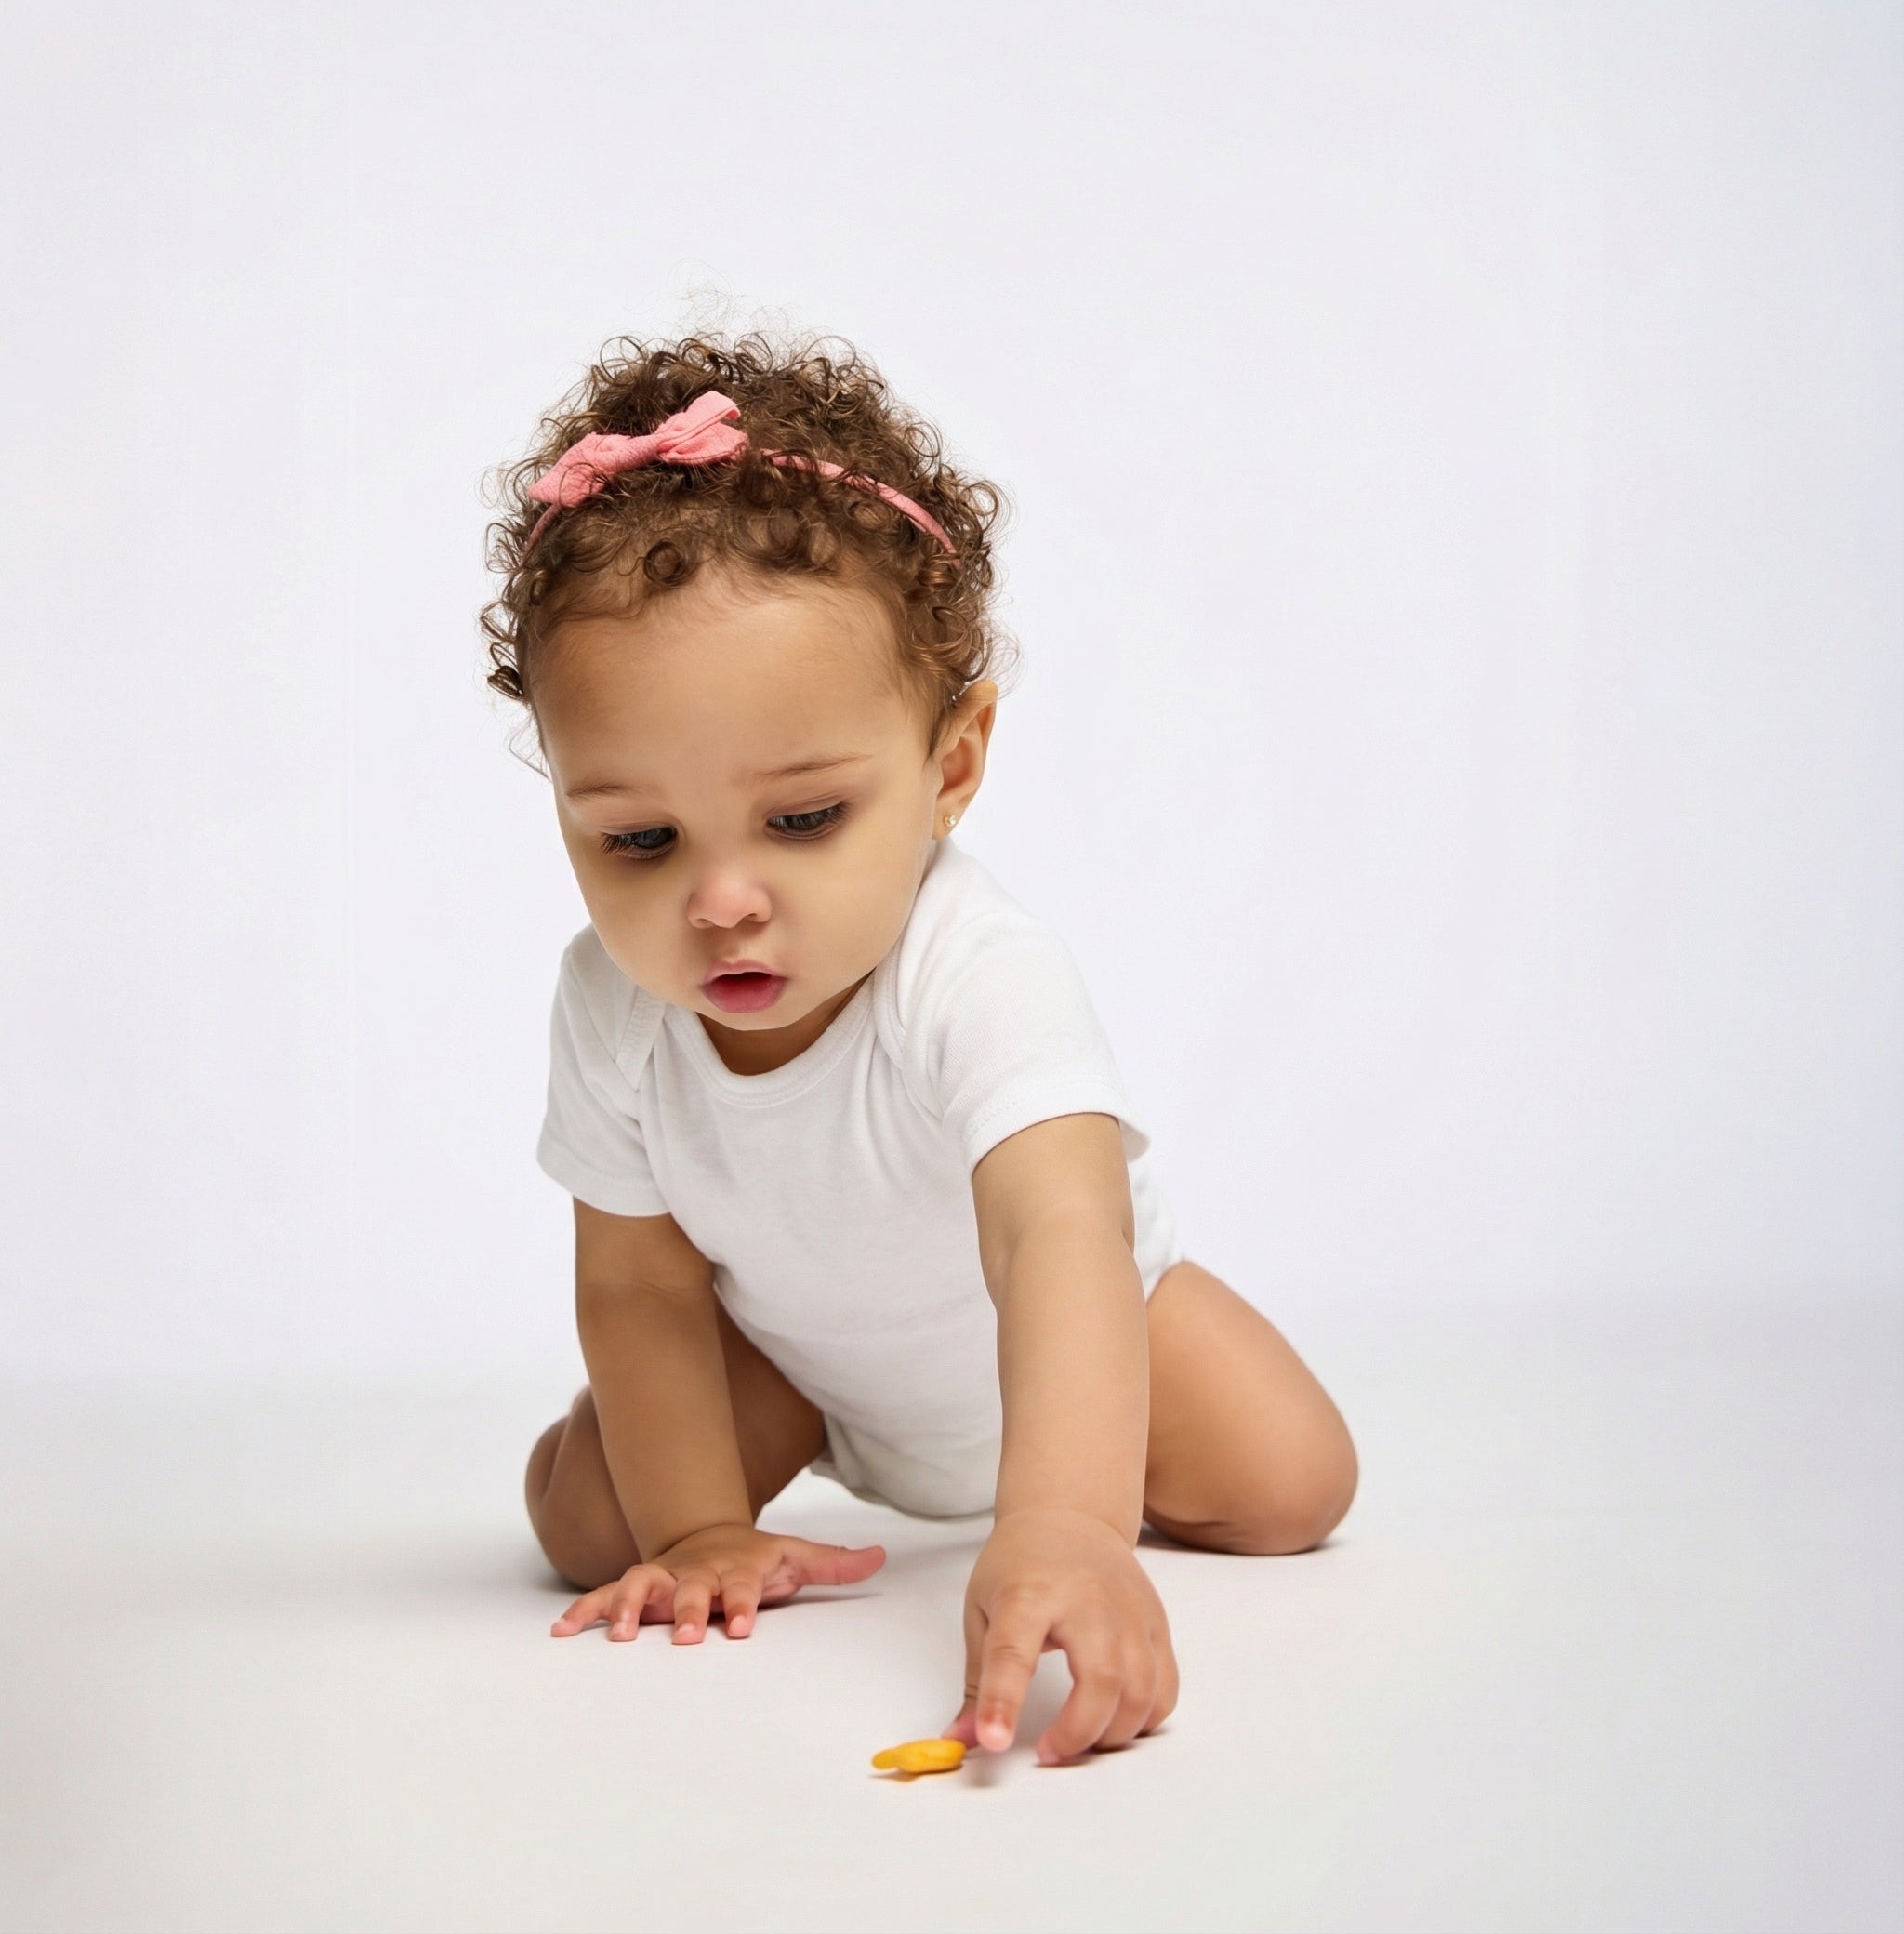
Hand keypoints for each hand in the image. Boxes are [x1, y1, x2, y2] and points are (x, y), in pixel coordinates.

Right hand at [550, 1522, 885, 1644]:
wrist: (707, 1531)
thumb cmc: (754, 1557)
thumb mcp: (795, 1556)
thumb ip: (834, 1562)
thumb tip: (881, 1557)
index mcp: (735, 1569)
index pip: (741, 1586)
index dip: (741, 1604)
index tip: (740, 1626)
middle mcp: (695, 1573)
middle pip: (690, 1590)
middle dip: (685, 1611)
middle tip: (683, 1635)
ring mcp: (661, 1579)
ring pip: (639, 1587)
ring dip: (625, 1608)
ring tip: (614, 1635)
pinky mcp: (634, 1589)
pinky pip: (602, 1597)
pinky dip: (582, 1612)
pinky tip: (560, 1632)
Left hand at [944, 1507, 1176, 1762]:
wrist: (1070, 1515)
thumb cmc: (1021, 1563)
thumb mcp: (982, 1609)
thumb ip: (979, 1682)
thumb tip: (964, 1741)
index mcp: (1028, 1595)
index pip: (1014, 1652)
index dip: (1004, 1702)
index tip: (994, 1742)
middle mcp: (1086, 1600)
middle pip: (1101, 1679)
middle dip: (1079, 1734)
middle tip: (1051, 1752)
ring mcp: (1129, 1610)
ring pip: (1141, 1690)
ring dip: (1113, 1734)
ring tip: (1082, 1740)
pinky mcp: (1156, 1621)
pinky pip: (1165, 1685)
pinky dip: (1146, 1718)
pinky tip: (1116, 1721)